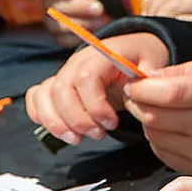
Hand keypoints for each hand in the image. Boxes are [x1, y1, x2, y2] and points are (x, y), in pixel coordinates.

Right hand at [23, 0, 128, 37]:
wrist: (109, 8)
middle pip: (50, 2)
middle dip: (76, 6)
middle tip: (99, 8)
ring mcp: (50, 18)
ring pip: (57, 23)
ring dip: (82, 22)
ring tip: (105, 20)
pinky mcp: (58, 36)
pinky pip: (64, 39)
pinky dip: (82, 35)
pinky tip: (98, 31)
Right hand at [24, 32, 169, 143]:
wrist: (133, 52)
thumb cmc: (142, 60)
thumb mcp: (154, 64)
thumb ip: (150, 81)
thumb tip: (141, 94)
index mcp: (102, 54)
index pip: (86, 78)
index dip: (95, 106)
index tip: (112, 123)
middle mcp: (78, 61)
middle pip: (62, 89)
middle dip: (77, 119)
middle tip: (98, 135)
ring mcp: (65, 72)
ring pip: (46, 95)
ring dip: (57, 123)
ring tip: (77, 139)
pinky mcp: (58, 84)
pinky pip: (37, 95)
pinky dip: (41, 114)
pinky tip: (60, 129)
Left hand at [122, 58, 191, 173]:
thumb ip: (175, 73)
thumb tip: (143, 80)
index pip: (169, 94)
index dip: (143, 89)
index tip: (133, 84)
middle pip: (156, 118)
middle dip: (137, 104)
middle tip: (136, 95)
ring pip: (155, 136)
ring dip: (147, 122)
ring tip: (157, 110)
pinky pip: (162, 152)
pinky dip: (158, 138)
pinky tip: (169, 127)